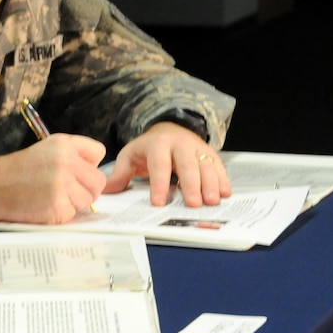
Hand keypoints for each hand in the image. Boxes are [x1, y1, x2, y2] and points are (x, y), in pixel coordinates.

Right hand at [0, 133, 106, 223]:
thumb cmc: (19, 170)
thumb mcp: (47, 148)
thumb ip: (74, 154)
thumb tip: (96, 173)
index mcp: (64, 144)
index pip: (98, 153)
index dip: (88, 164)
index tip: (75, 171)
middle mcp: (65, 162)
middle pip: (98, 181)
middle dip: (86, 188)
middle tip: (65, 190)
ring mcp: (62, 186)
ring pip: (88, 199)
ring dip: (74, 202)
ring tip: (52, 196)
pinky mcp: (57, 207)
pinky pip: (74, 214)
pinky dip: (62, 213)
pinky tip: (45, 206)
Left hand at [106, 121, 230, 206]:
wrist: (169, 128)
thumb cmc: (148, 148)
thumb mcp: (130, 156)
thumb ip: (120, 174)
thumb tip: (106, 190)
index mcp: (157, 144)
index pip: (159, 165)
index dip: (159, 184)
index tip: (159, 202)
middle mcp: (180, 144)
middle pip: (187, 165)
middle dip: (191, 185)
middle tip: (193, 204)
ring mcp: (197, 148)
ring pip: (206, 165)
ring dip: (211, 184)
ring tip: (212, 201)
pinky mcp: (210, 153)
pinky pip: (218, 166)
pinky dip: (223, 180)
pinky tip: (225, 194)